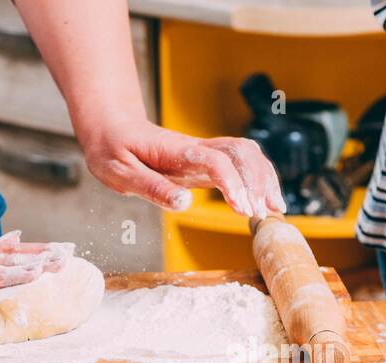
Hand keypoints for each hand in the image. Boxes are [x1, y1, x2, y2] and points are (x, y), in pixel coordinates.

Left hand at [81, 119, 284, 216]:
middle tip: (262, 213)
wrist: (111, 126)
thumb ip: (151, 187)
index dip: (233, 184)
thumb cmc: (112, 149)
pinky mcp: (207, 160)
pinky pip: (241, 163)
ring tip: (274, 209)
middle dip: (258, 181)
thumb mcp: (119, 172)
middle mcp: (195, 148)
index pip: (215, 161)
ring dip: (264, 179)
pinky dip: (259, 179)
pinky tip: (266, 201)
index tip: (243, 209)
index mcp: (175, 150)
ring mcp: (204, 152)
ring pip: (246, 155)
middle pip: (240, 153)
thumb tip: (183, 204)